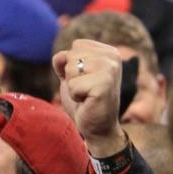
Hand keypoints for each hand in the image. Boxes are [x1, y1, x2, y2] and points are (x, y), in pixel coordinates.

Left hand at [53, 39, 128, 156]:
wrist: (98, 128)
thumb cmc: (84, 101)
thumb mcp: (71, 75)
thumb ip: (64, 60)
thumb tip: (60, 57)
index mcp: (109, 51)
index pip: (77, 45)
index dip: (73, 65)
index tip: (86, 80)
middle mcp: (112, 57)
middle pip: (72, 55)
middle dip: (72, 76)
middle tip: (85, 90)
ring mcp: (110, 70)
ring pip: (70, 68)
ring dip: (73, 86)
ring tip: (86, 95)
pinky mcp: (104, 85)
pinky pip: (73, 85)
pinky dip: (75, 96)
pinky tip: (87, 101)